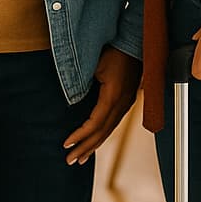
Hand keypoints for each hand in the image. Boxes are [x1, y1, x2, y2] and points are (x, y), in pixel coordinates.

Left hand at [63, 46, 141, 165]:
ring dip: (94, 145)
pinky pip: (114, 122)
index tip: (66, 144)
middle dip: (85, 147)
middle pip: (103, 132)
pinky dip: (103, 135)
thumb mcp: (94, 63)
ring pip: (110, 130)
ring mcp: (127, 102)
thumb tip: (68, 99)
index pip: (95, 123)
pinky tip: (96, 141)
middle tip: (69, 160)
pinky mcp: (128, 99)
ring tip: (81, 158)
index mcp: (113, 95)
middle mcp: (122, 103)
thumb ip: (81, 82)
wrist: (134, 40)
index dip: (80, 136)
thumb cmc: (113, 48)